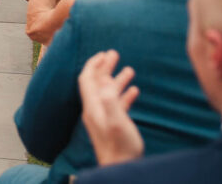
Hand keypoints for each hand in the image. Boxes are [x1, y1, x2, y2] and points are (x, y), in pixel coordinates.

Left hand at [79, 50, 143, 165]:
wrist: (121, 169)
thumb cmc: (120, 147)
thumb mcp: (117, 122)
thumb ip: (111, 102)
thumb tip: (105, 83)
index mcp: (93, 106)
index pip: (87, 78)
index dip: (93, 64)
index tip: (103, 53)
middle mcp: (95, 110)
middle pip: (96, 83)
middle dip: (104, 67)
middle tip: (115, 54)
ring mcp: (104, 118)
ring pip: (108, 93)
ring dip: (116, 80)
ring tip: (129, 69)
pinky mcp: (113, 125)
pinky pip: (117, 105)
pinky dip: (124, 95)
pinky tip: (134, 91)